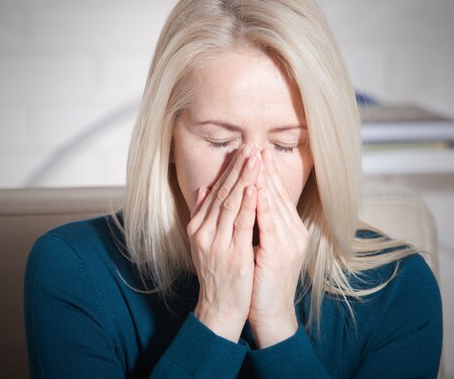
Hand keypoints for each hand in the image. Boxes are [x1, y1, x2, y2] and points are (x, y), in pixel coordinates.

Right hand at [187, 144, 260, 341]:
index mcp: (198, 227)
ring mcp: (217, 244)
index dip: (230, 170)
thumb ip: (203, 214)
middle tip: (251, 146)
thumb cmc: (216, 274)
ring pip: (232, 204)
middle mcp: (204, 232)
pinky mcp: (233, 255)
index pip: (216, 192)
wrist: (219, 307)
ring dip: (245, 179)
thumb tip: (204, 187)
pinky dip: (248, 205)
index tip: (242, 151)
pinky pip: (241, 225)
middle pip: (223, 193)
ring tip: (255, 159)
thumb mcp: (203, 242)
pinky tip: (255, 188)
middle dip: (238, 168)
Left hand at [249, 147, 308, 347]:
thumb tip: (243, 200)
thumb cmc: (261, 280)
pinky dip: (262, 205)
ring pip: (274, 203)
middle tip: (255, 145)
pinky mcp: (279, 253)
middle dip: (265, 169)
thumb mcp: (259, 246)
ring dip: (263, 179)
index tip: (256, 152)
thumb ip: (254, 223)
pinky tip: (255, 188)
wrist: (270, 312)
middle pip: (277, 193)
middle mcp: (293, 232)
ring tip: (255, 158)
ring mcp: (289, 241)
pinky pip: (270, 223)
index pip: (276, 194)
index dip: (266, 172)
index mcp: (289, 229)